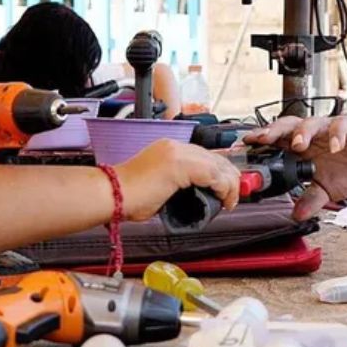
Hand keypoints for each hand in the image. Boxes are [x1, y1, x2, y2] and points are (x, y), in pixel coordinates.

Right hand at [114, 139, 240, 221]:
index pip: (205, 156)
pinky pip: (212, 174)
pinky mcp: (179, 164)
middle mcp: (175, 146)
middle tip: (234, 195)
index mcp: (169, 148)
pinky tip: (224, 199)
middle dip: (230, 177)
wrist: (112, 194)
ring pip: (218, 165)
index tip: (228, 188)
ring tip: (230, 201)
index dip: (221, 172)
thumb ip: (178, 185)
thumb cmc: (129, 196)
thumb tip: (195, 195)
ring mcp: (177, 153)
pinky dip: (223, 188)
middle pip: (215, 158)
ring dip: (229, 185)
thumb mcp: (160, 186)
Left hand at [246, 115, 346, 219]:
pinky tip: (335, 146)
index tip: (243, 149)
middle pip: (287, 125)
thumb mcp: (328, 189)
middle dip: (273, 131)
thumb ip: (311, 199)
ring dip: (302, 132)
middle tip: (261, 140)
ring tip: (298, 144)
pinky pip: (341, 126)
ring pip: (311, 122)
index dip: (260, 142)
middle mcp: (313, 133)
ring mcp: (331, 127)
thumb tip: (296, 214)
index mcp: (303, 146)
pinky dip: (337, 135)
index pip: (277, 140)